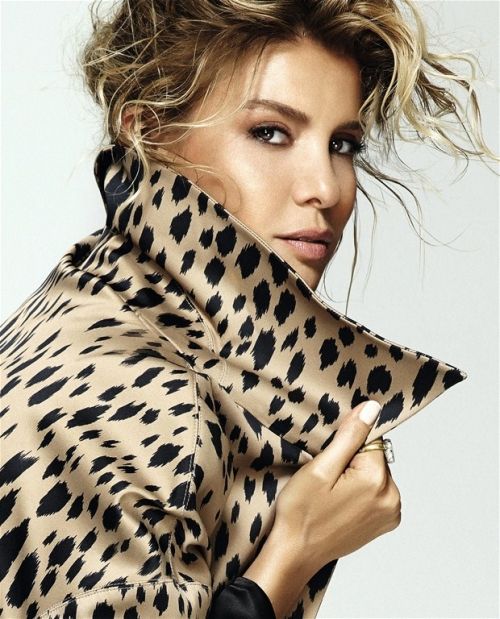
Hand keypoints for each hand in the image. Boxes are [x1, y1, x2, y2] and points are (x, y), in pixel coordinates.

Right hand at [271, 400, 401, 573]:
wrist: (296, 553)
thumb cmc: (301, 513)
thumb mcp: (321, 468)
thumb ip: (351, 436)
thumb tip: (372, 408)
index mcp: (378, 482)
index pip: (370, 439)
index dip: (345, 445)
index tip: (329, 462)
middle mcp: (393, 498)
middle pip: (374, 456)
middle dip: (351, 460)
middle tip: (327, 480)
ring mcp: (391, 513)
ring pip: (374, 472)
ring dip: (355, 476)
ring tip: (331, 493)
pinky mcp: (385, 522)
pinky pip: (375, 490)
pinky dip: (359, 490)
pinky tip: (339, 502)